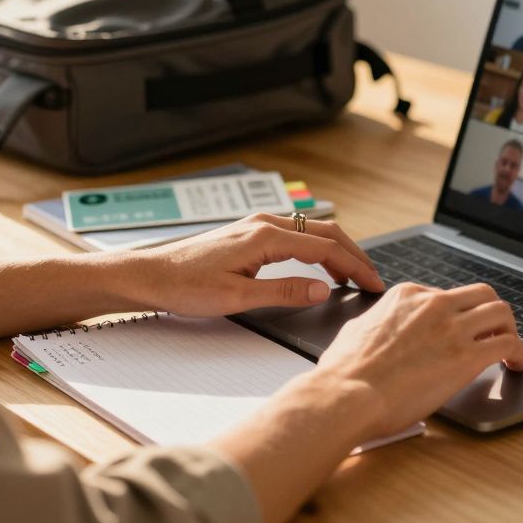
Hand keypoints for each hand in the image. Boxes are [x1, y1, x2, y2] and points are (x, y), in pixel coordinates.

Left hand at [123, 213, 384, 316]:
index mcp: (266, 237)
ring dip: (337, 251)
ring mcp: (257, 225)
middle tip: (373, 280)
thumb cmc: (184, 286)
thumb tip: (322, 289)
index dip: (355, 267)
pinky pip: (295, 235)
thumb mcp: (237, 298)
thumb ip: (283, 292)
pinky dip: (317, 248)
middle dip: (354, 256)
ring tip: (353, 277)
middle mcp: (264, 224)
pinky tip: (318, 267)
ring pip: (311, 231)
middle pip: (325, 233)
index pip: (326, 248)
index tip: (374, 284)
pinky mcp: (249, 233)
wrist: (148, 275)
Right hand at [313, 282, 522, 438]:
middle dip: (492, 313)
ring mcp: (451, 328)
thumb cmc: (344, 372)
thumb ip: (377, 323)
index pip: (447, 296)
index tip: (462, 333)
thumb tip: (378, 328)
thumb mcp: (356, 329)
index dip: (459, 317)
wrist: (347, 394)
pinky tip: (516, 365)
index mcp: (407, 295)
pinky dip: (518, 352)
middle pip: (482, 294)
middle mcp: (433, 304)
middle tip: (495, 333)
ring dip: (510, 330)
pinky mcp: (466, 356)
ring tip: (510, 350)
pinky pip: (508, 344)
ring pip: (501, 313)